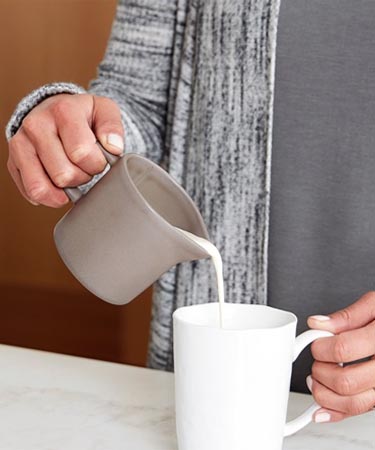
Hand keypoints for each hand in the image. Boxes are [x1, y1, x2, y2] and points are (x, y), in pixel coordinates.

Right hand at [7, 94, 123, 206]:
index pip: (81, 153)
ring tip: (72, 176)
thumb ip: (113, 128)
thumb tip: (113, 148)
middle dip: (82, 177)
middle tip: (84, 166)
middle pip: (63, 174)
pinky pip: (31, 192)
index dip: (96, 164)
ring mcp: (21, 144)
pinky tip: (58, 185)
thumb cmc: (83, 115)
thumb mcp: (105, 111)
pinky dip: (49, 196)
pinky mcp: (13, 162)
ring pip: (42, 188)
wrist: (55, 110)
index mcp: (63, 111)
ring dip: (63, 190)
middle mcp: (36, 125)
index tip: (99, 159)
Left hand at [307, 291, 374, 422]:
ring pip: (353, 403)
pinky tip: (325, 404)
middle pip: (345, 381)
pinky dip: (337, 411)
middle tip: (318, 359)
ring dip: (324, 394)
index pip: (342, 349)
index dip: (320, 347)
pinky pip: (362, 411)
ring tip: (318, 378)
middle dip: (320, 371)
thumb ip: (347, 316)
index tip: (316, 342)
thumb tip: (317, 324)